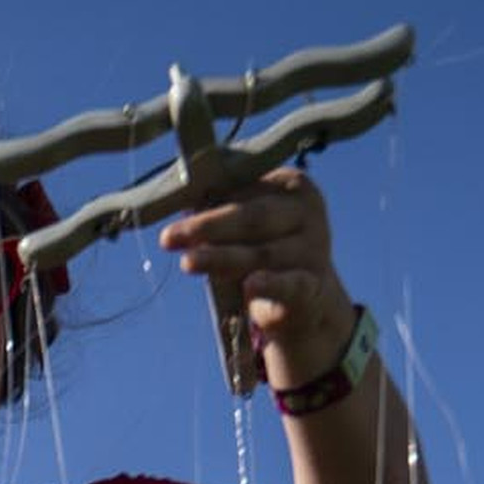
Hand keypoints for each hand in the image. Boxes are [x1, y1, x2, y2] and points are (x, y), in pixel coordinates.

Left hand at [156, 167, 356, 376]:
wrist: (306, 297)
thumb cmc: (264, 246)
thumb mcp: (245, 222)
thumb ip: (220, 207)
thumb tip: (174, 198)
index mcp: (292, 185)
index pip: (245, 188)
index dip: (208, 199)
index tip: (175, 206)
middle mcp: (306, 214)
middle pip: (253, 217)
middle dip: (209, 227)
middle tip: (170, 238)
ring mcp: (313, 250)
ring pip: (262, 254)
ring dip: (222, 258)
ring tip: (189, 262)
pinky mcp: (314, 287)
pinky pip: (290, 285)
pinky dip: (270, 285)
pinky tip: (252, 286)